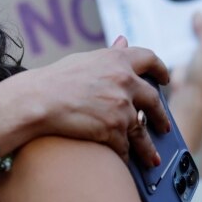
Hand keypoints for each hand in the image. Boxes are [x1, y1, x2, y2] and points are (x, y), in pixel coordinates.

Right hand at [0, 36, 170, 166]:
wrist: (37, 100)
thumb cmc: (54, 79)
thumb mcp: (84, 60)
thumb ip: (108, 55)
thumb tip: (123, 42)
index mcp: (118, 60)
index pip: (150, 60)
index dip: (161, 69)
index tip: (164, 79)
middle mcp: (125, 81)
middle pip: (154, 101)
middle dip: (161, 117)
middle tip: (163, 126)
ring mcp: (121, 106)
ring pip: (143, 131)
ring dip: (149, 148)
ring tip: (152, 158)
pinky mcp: (114, 129)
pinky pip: (124, 146)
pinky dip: (123, 154)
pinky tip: (122, 158)